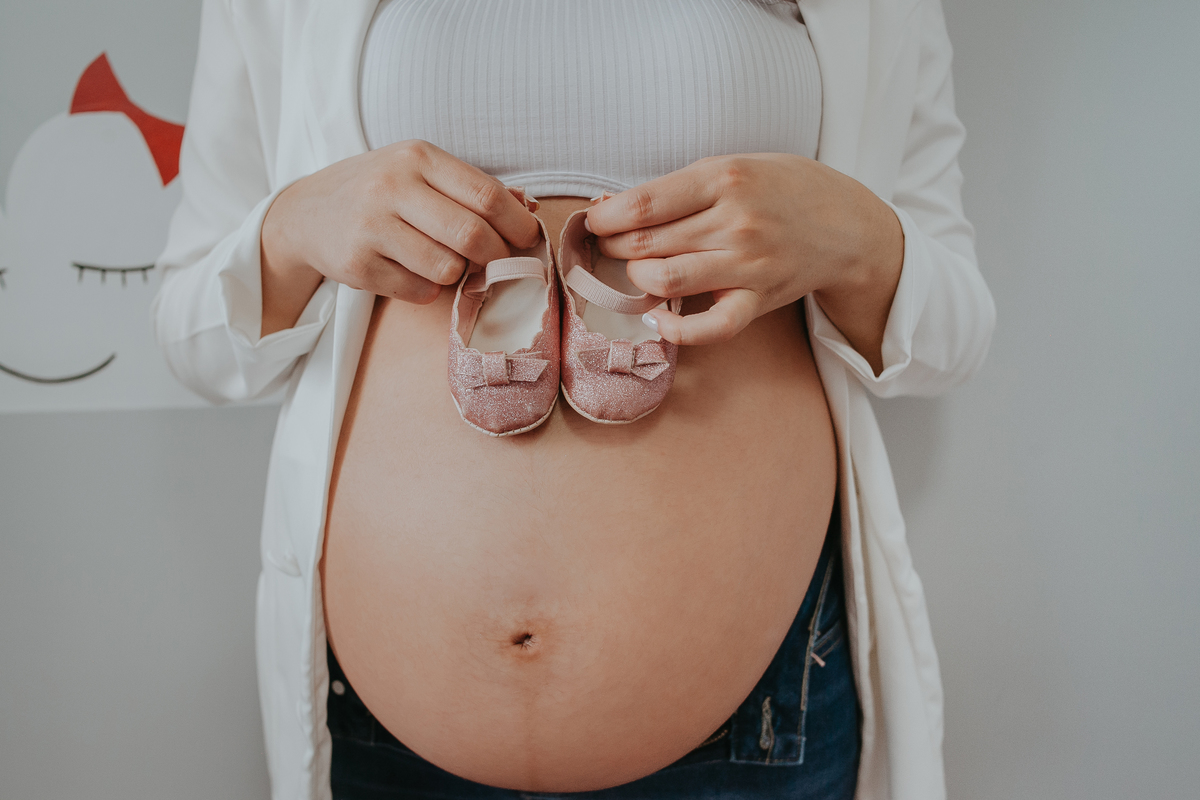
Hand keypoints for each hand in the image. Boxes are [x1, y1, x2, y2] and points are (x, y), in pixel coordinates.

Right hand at [259, 140, 540, 334]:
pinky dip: (426, 289)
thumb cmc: (379, 191)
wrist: (306, 213)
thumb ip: (471, 188)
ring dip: (458, 274)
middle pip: (472, 235)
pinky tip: (410, 271)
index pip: (486, 195)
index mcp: (417, 157)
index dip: (517, 224)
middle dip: (496, 256)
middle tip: (496, 262)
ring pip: (448, 268)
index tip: (527, 239)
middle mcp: (391, 186)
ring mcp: (371, 226)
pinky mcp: (357, 265)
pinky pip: (419, 291)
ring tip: (444, 262)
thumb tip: (526, 208)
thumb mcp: (420, 171)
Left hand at [584, 153, 902, 370]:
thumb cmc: (781, 189)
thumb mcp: (732, 166)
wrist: (846, 224)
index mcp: (723, 178)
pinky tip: (660, 319)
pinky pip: (711, 327)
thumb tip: (614, 209)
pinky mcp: (759, 300)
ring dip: (636, 279)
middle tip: (607, 247)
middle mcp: (735, 221)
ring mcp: (748, 264)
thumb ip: (679, 188)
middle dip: (612, 248)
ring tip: (636, 271)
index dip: (604, 219)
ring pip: (666, 280)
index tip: (593, 223)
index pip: (642, 205)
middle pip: (645, 244)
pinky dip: (678, 330)